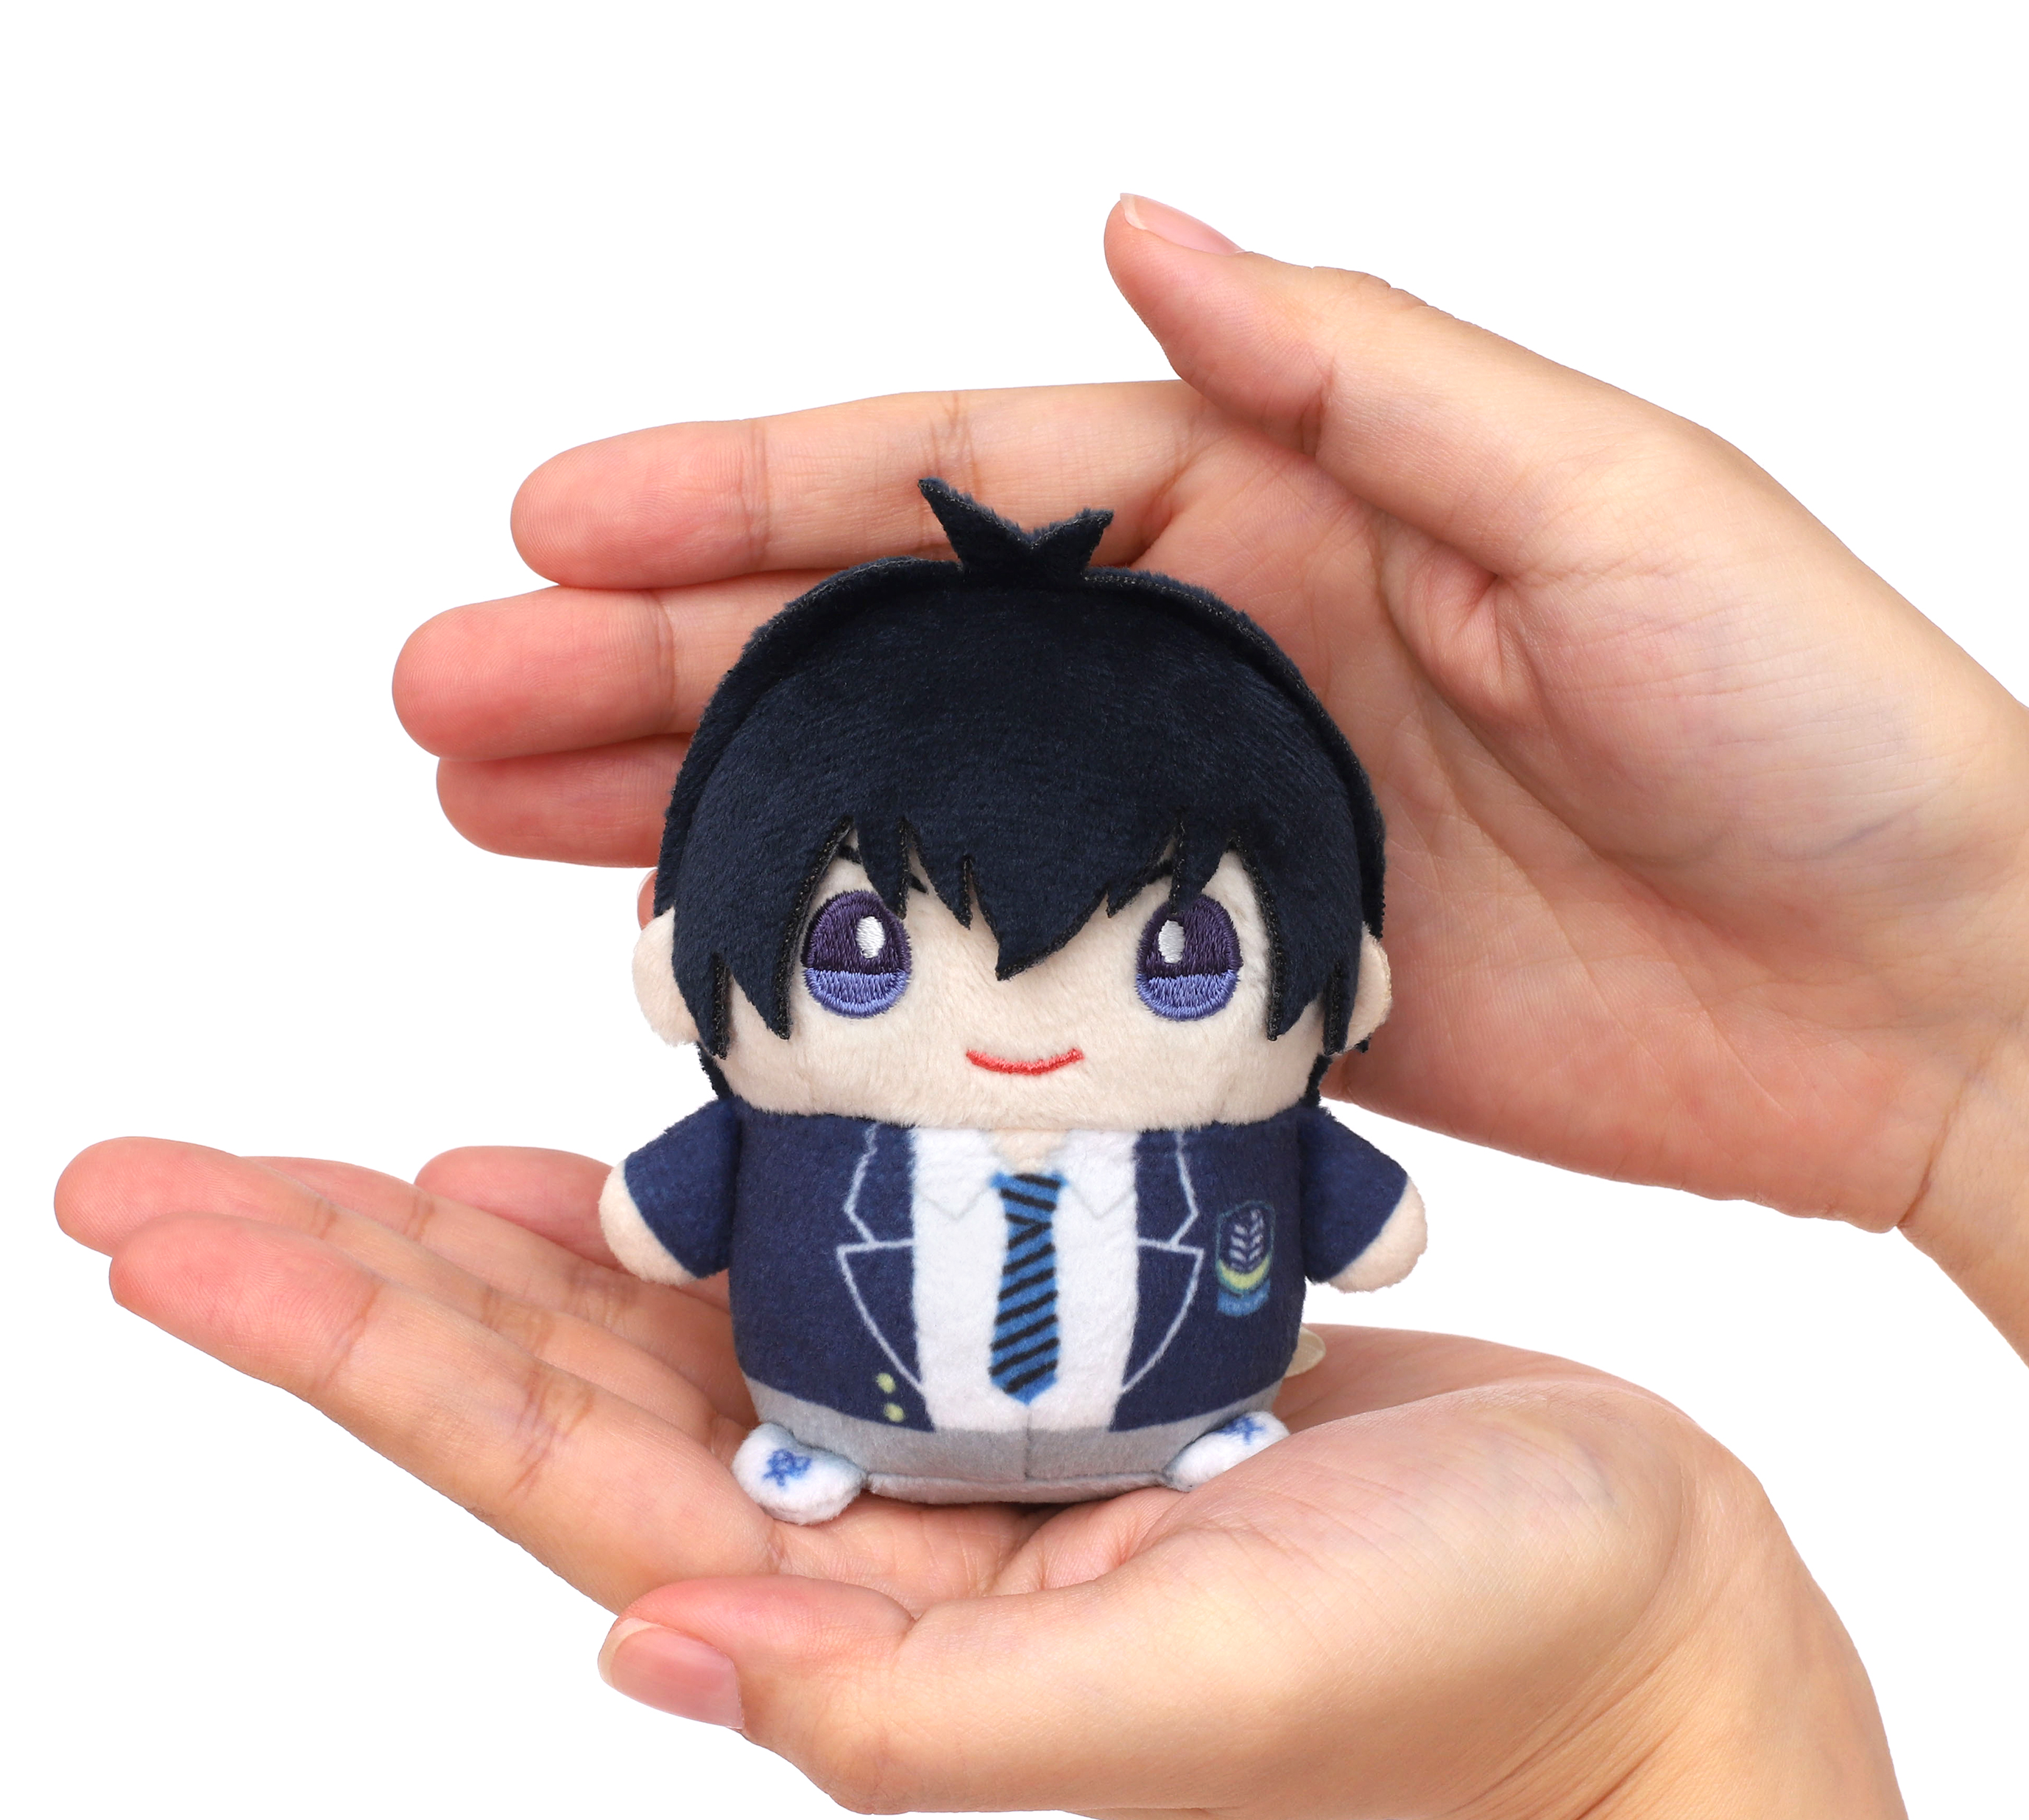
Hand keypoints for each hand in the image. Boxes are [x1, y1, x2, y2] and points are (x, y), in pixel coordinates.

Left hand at [54, 1135, 1977, 1819]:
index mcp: (866, 1608)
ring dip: (466, 1245)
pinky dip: (673, 1211)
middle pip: (538, 1386)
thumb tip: (648, 1660)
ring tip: (299, 1163)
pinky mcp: (1026, 1346)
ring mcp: (933, 1429)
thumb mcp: (1188, 1687)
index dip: (342, 1351)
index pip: (539, 1470)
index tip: (161, 1242)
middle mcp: (863, 1518)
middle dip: (335, 1278)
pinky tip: (566, 1158)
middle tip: (144, 1175)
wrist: (1624, 1590)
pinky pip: (800, 1268)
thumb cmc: (1449, 1649)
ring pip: (642, 1321)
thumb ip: (915, 1710)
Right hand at [393, 198, 2028, 1343]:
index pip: (953, 482)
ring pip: (907, 807)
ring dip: (708, 811)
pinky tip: (734, 979)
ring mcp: (1200, 833)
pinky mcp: (1231, 989)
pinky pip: (1010, 970)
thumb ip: (1368, 375)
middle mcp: (1208, 657)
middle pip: (877, 645)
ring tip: (512, 827)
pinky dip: (871, 971)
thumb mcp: (1611, 495)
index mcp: (1275, 506)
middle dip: (654, 667)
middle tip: (450, 705)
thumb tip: (1142, 235)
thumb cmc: (1814, 728)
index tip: (551, 527)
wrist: (1914, 993)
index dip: (742, 495)